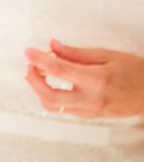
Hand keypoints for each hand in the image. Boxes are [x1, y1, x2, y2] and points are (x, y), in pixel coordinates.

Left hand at [24, 39, 143, 117]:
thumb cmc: (134, 71)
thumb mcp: (107, 55)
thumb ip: (76, 53)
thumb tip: (52, 45)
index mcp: (97, 80)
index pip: (59, 71)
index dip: (39, 60)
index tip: (28, 51)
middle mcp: (91, 99)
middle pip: (49, 95)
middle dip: (33, 80)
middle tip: (30, 65)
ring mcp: (90, 111)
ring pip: (53, 106)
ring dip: (39, 89)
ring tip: (37, 73)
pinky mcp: (90, 116)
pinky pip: (63, 108)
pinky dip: (52, 96)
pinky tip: (51, 83)